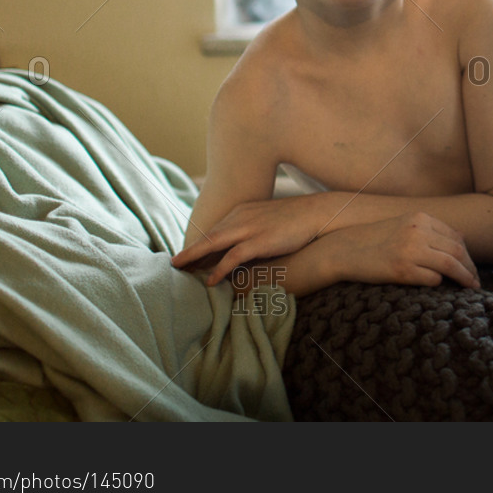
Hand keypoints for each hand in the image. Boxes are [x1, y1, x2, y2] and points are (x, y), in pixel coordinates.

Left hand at [171, 195, 326, 285]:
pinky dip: (219, 268)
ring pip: (213, 244)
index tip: (185, 259)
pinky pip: (233, 256)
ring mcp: (249, 228)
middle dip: (189, 251)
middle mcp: (241, 217)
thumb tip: (245, 249)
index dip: (198, 246)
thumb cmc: (297, 220)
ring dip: (194, 258)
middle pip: (208, 237)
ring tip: (180, 270)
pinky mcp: (260, 240)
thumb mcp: (269, 221)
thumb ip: (253, 231)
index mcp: (242, 212)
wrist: (319, 213)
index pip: (214, 231)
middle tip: (173, 265)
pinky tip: (211, 281)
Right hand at [327, 213, 481, 289]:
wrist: (345, 249)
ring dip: (464, 278)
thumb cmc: (377, 240)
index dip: (467, 254)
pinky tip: (440, 287)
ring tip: (471, 287)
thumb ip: (430, 230)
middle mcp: (417, 231)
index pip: (456, 237)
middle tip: (476, 281)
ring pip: (450, 265)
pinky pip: (432, 279)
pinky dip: (439, 283)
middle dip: (470, 267)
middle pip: (457, 250)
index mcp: (420, 218)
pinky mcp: (402, 270)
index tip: (471, 267)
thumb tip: (461, 241)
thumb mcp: (404, 226)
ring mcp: (410, 250)